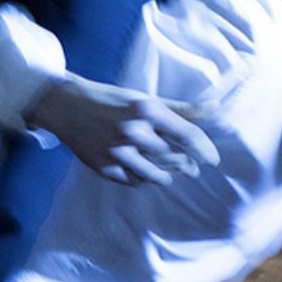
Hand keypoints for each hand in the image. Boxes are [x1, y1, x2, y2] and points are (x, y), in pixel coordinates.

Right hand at [29, 75, 217, 183]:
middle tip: (192, 168)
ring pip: (155, 175)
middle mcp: (133, 132)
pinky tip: (145, 173)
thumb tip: (214, 107)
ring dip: (167, 176)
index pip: (188, 135)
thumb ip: (179, 108)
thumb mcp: (144, 99)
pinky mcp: (104, 167)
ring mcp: (117, 152)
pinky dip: (143, 179)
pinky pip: (133, 181)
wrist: (66, 107)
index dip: (205, 149)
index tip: (213, 159)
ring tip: (171, 173)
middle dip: (187, 166)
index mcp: (147, 110)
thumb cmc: (110, 101)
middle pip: (174, 158)